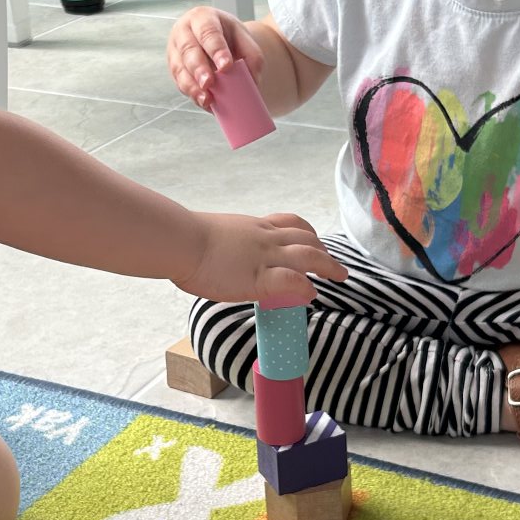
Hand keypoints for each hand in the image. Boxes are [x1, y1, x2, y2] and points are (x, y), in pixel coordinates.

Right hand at [169, 5, 264, 110]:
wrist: (219, 41)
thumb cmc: (230, 38)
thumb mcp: (245, 39)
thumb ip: (252, 57)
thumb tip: (252, 81)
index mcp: (202, 17)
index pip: (207, 32)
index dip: (216, 49)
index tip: (226, 66)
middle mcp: (183, 31)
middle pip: (188, 50)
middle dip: (199, 68)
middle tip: (209, 83)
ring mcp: (175, 50)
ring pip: (180, 68)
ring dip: (192, 85)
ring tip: (206, 98)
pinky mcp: (174, 68)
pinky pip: (179, 81)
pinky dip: (191, 93)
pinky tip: (203, 101)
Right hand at [174, 213, 346, 305]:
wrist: (180, 241)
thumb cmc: (185, 238)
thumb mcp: (215, 234)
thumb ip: (227, 244)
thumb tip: (221, 254)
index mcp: (253, 227)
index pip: (289, 223)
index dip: (306, 234)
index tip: (313, 243)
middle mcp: (265, 238)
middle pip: (306, 238)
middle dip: (324, 250)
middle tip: (333, 265)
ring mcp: (265, 257)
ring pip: (308, 255)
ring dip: (328, 265)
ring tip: (339, 276)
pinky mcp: (259, 278)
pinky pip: (293, 281)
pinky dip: (306, 287)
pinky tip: (311, 295)